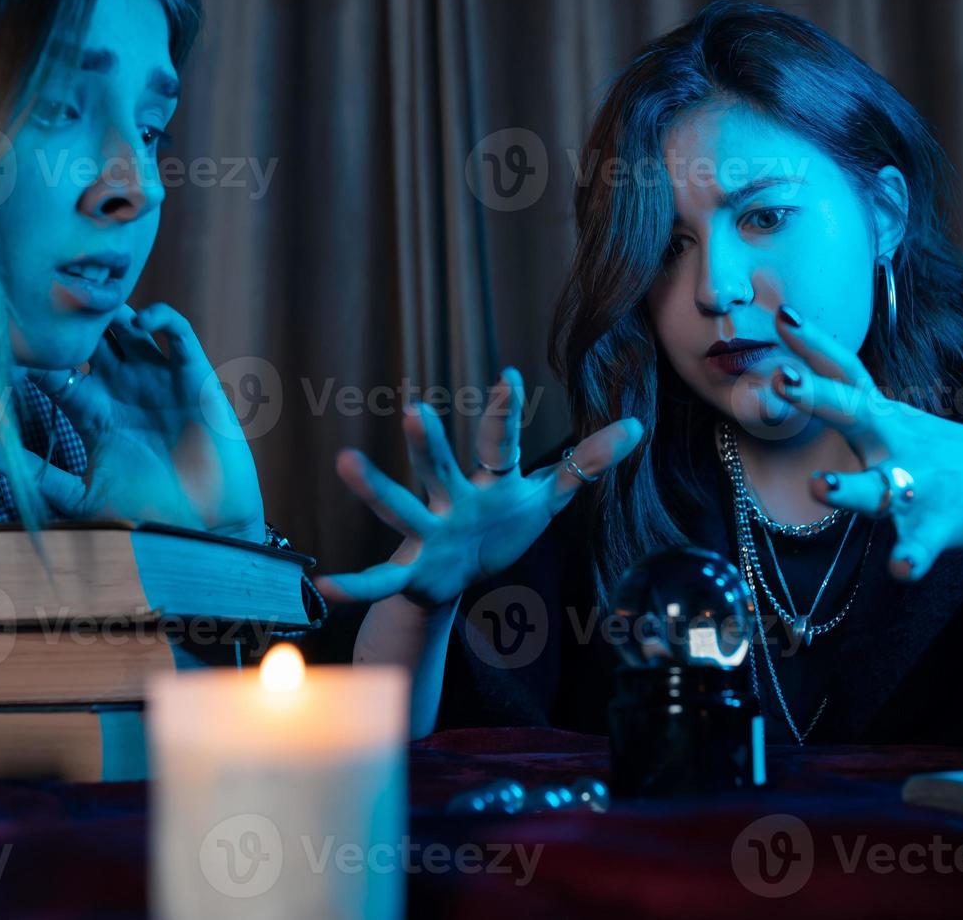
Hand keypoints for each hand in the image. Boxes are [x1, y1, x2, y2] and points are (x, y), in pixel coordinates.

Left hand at [0, 303, 265, 542]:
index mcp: (94, 414)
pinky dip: (161, 317)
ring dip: (113, 312)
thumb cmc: (147, 511)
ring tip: (97, 306)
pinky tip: (141, 321)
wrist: (205, 521)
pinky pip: (178, 333)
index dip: (37, 356)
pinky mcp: (193, 375)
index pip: (56, 372)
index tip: (14, 341)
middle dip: (74, 323)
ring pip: (130, 328)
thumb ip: (40, 474)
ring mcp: (158, 380)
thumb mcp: (83, 496)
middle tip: (56, 307)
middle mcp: (123, 390)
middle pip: (91, 340)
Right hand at [315, 368, 643, 607]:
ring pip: (402, 508)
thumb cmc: (498, 527)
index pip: (499, 446)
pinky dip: (355, 584)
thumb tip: (637, 424)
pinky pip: (382, 579)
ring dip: (376, 489)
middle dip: (430, 444)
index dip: (504, 414)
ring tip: (346, 462)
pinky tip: (325, 585)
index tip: (509, 377)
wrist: (457, 578)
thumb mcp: (545, 498)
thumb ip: (584, 463)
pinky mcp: (414, 570)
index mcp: (488, 484)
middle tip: (413, 410)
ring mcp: (429, 533)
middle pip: (442, 468)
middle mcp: (452, 501)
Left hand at [768, 307, 962, 581]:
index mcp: (886, 420)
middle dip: (815, 397)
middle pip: (852, 415)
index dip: (813, 345)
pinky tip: (902, 569)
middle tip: (781, 379)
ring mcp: (922, 483)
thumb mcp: (902, 426)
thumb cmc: (954, 456)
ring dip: (849, 488)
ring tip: (819, 486)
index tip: (780, 313)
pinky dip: (914, 556)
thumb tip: (807, 384)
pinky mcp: (946, 522)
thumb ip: (859, 411)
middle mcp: (899, 443)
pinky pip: (924, 543)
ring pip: (880, 487)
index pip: (846, 374)